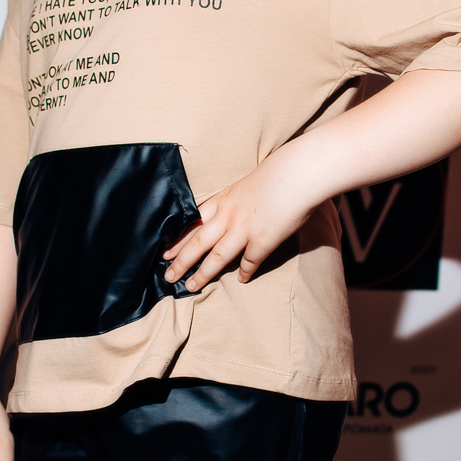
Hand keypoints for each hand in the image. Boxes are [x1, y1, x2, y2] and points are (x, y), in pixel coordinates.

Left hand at [162, 151, 314, 292]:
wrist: (296, 173)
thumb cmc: (275, 173)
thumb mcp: (244, 184)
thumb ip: (234, 200)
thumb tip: (229, 212)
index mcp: (222, 200)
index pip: (192, 223)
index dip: (177, 239)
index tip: (164, 252)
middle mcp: (228, 216)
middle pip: (197, 243)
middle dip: (180, 261)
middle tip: (167, 276)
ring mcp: (244, 230)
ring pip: (216, 257)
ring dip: (202, 274)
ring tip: (189, 286)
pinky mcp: (263, 240)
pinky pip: (250, 261)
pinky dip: (245, 271)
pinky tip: (241, 280)